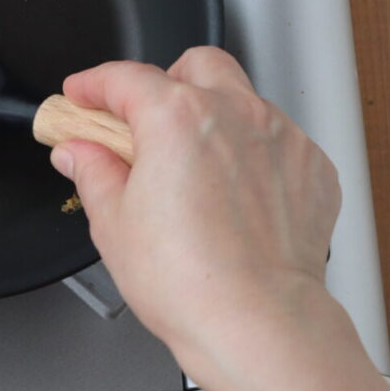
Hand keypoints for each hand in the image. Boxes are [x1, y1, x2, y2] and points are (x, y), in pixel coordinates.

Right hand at [50, 47, 389, 390]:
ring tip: (191, 165)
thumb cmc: (188, 281)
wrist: (258, 324)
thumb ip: (92, 170)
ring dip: (211, 116)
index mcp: (176, 117)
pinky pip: (276, 141)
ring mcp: (280, 138)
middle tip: (142, 122)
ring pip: (241, 99)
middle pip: (195, 65)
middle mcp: (234, 113)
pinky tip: (232, 193)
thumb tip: (78, 152)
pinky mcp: (311, 169)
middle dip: (164, 83)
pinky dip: (250, 153)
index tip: (81, 94)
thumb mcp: (112, 222)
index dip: (93, 84)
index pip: (124, 78)